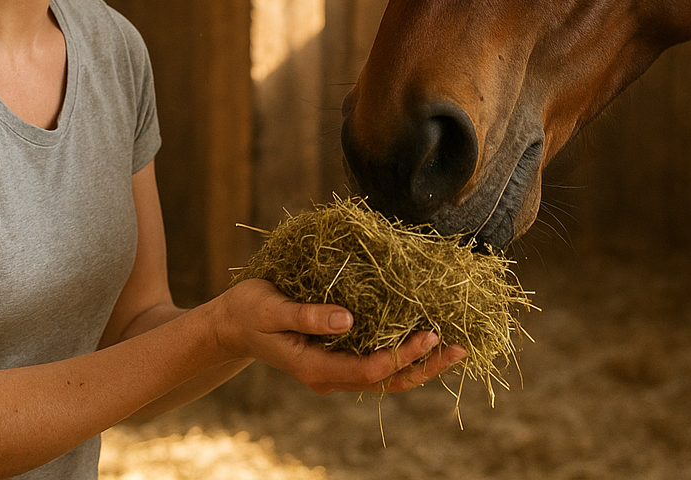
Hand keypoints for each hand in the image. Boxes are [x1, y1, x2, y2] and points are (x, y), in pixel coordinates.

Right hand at [209, 279, 466, 394]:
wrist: (232, 324)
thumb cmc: (248, 312)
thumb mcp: (271, 309)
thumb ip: (307, 315)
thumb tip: (347, 319)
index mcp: (315, 368)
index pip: (368, 371)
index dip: (400, 355)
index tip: (427, 333)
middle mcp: (329, 375)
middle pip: (385, 381)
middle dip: (423, 366)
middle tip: (458, 348)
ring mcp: (335, 369)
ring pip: (385, 377)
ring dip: (419, 363)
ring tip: (453, 348)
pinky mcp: (338, 356)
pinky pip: (376, 362)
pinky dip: (402, 353)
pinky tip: (423, 339)